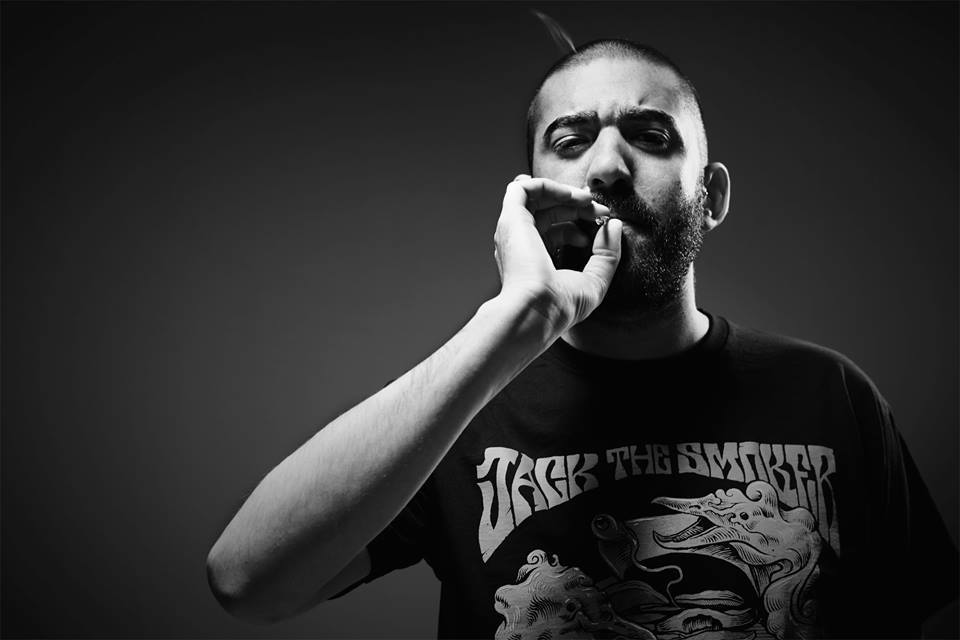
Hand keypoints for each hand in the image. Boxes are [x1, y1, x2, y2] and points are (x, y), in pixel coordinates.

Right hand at [493, 174, 622, 332]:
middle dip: (577, 205)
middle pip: (548, 211)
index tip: (603, 221)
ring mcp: (514, 231)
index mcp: (535, 260)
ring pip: (535, 197)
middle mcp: (522, 244)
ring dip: (564, 192)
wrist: (538, 310)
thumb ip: (607, 254)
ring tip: (587, 200)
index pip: (557, 229)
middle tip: (600, 209)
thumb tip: (614, 224)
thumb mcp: (595, 281)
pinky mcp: (511, 219)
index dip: (581, 221)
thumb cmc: (560, 306)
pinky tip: (570, 194)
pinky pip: (523, 188)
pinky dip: (547, 185)